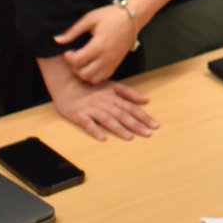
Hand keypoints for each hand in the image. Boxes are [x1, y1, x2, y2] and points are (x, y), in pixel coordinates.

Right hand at [37, 57, 158, 140]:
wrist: (68, 84)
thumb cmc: (91, 87)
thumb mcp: (112, 85)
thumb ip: (128, 92)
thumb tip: (146, 100)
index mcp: (113, 96)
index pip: (131, 108)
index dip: (143, 116)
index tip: (154, 125)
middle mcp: (104, 103)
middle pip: (122, 115)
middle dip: (136, 124)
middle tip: (148, 133)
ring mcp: (91, 109)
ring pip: (107, 119)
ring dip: (119, 129)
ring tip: (130, 137)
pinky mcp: (78, 115)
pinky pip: (87, 123)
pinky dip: (95, 130)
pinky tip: (103, 138)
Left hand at [56, 4, 137, 83]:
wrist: (132, 18)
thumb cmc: (110, 16)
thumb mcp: (90, 18)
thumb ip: (73, 31)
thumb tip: (57, 40)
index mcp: (99, 45)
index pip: (77, 61)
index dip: (68, 57)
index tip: (69, 51)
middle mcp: (106, 57)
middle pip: (83, 74)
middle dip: (74, 68)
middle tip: (74, 57)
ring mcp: (112, 62)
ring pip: (93, 79)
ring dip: (84, 73)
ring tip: (82, 62)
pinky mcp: (116, 64)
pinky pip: (102, 78)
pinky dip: (94, 75)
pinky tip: (91, 64)